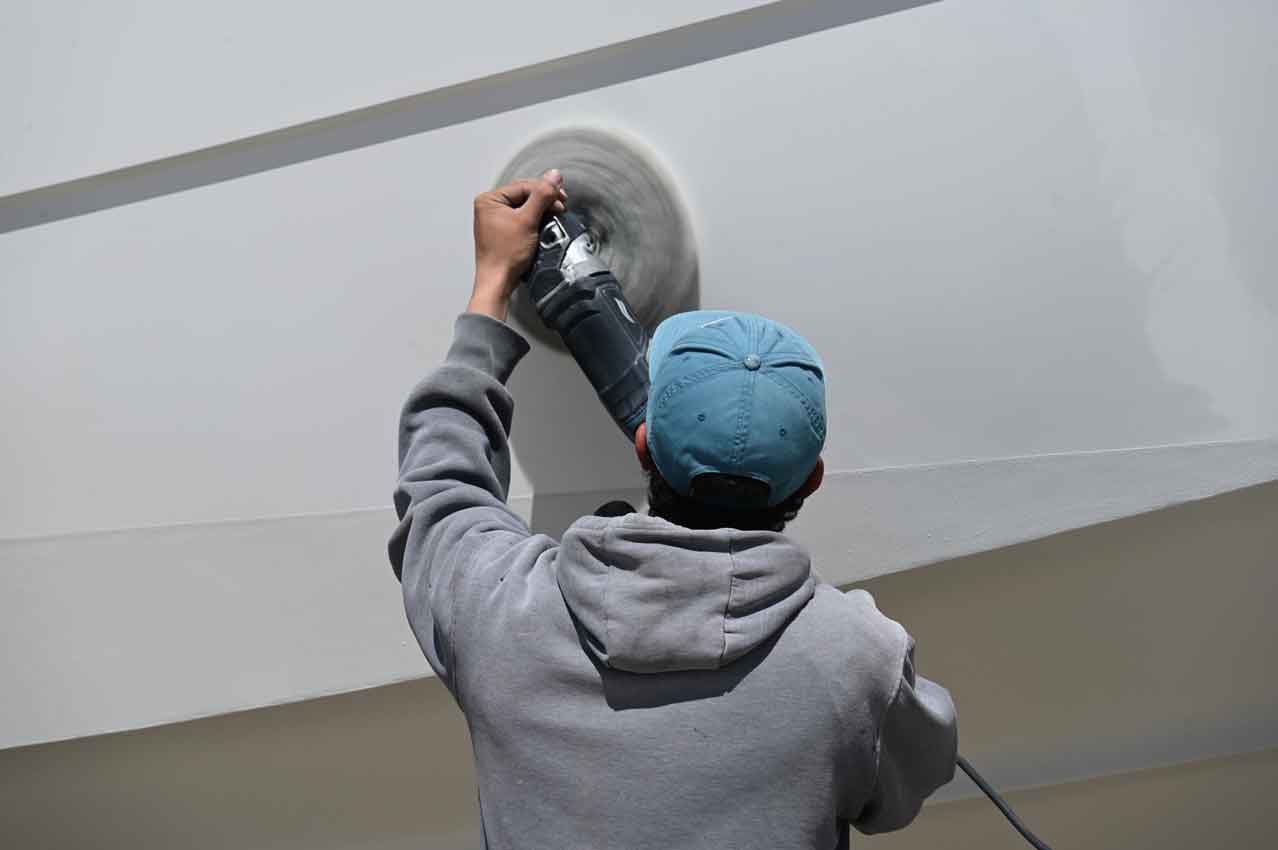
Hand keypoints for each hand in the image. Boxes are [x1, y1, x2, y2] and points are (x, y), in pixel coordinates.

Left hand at [469, 169, 566, 320]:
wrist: (498, 282)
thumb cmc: (504, 255)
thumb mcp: (527, 220)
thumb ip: (542, 196)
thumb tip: (554, 175)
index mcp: (489, 200)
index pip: (523, 186)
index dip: (545, 190)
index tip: (561, 197)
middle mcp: (490, 208)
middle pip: (524, 195)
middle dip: (545, 200)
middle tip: (560, 207)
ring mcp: (496, 221)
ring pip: (525, 207)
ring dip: (542, 210)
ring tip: (554, 216)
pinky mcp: (504, 233)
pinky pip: (523, 219)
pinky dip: (536, 221)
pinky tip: (544, 226)